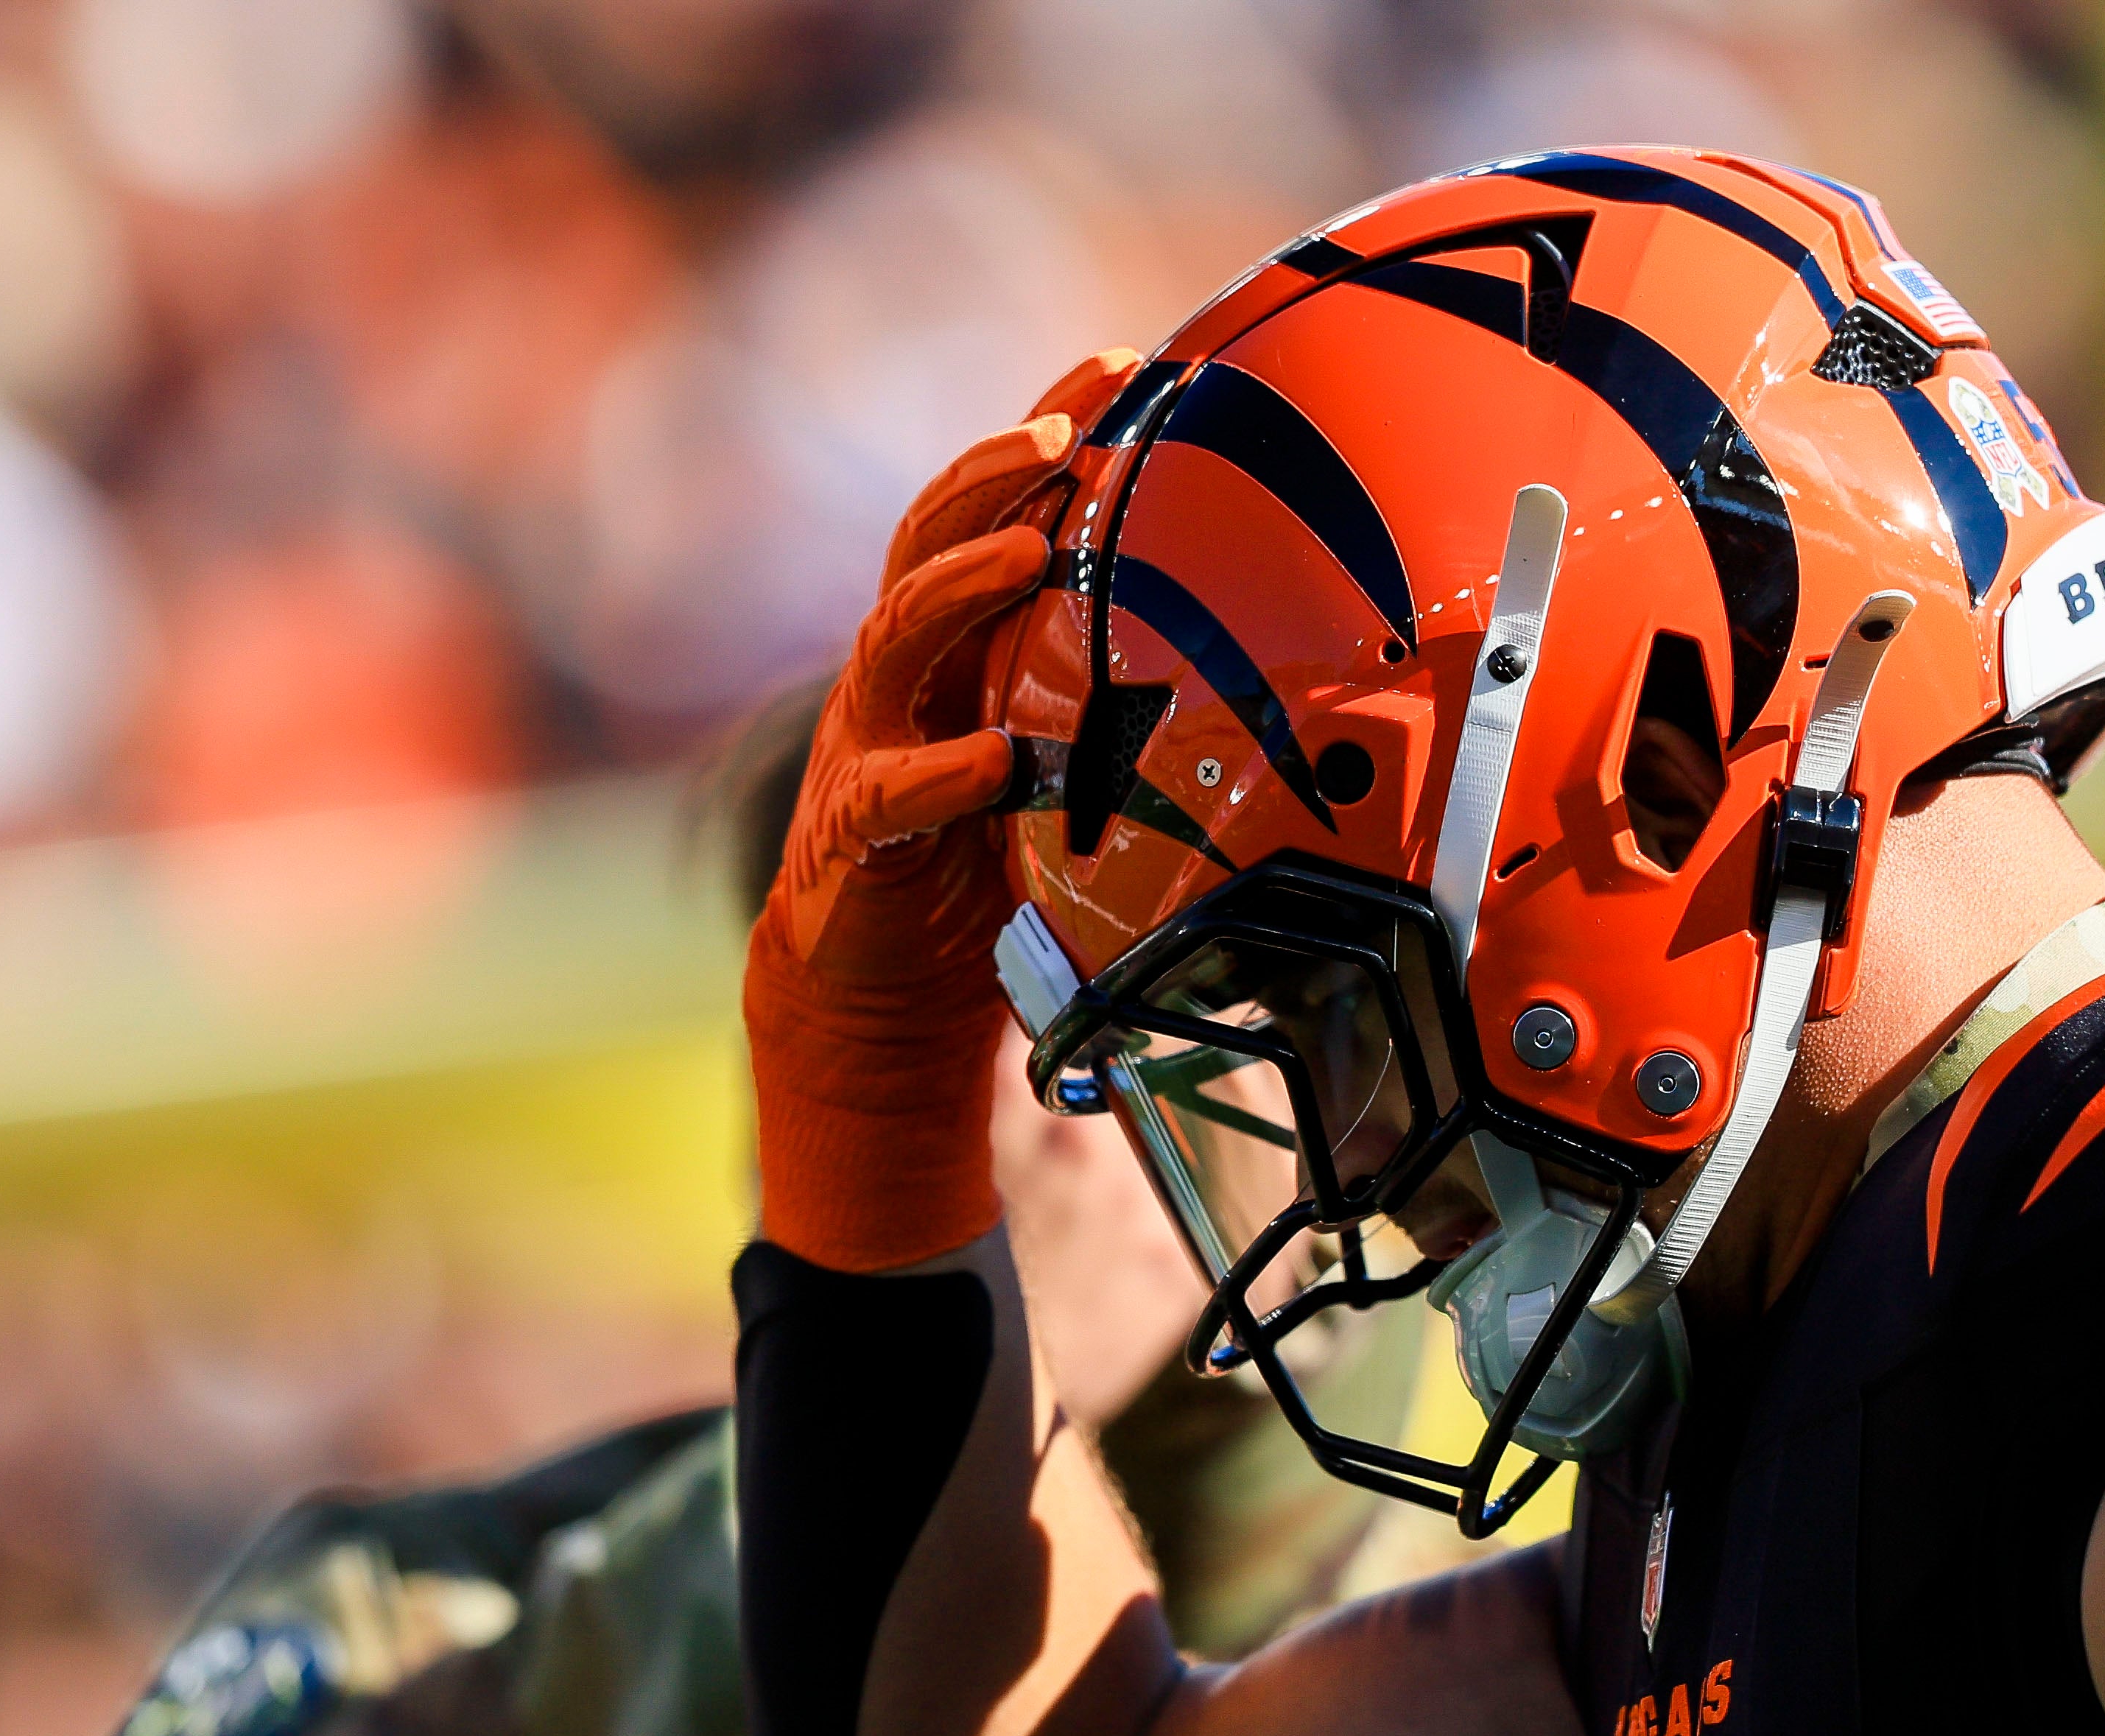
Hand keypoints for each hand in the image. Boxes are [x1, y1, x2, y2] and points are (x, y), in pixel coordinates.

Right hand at [746, 346, 1139, 1270]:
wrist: (870, 1001)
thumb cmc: (973, 872)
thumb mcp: (1057, 763)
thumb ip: (1114, 698)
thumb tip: (1254, 648)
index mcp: (955, 651)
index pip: (995, 511)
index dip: (1047, 433)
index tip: (1123, 364)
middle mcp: (901, 679)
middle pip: (934, 540)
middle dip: (996, 470)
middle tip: (1067, 421)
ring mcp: (866, 748)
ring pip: (898, 634)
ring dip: (962, 582)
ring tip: (1030, 542)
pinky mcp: (850, 839)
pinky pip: (893, 794)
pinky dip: (945, 771)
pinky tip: (999, 758)